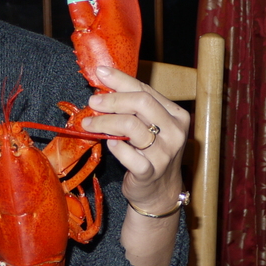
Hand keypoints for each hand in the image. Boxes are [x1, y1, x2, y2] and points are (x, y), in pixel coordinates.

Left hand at [82, 66, 189, 215]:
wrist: (159, 192)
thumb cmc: (150, 153)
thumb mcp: (149, 126)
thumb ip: (134, 106)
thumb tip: (105, 82)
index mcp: (176, 115)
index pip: (146, 90)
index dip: (121, 80)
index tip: (100, 73)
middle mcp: (175, 132)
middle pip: (141, 103)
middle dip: (112, 100)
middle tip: (93, 102)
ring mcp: (165, 154)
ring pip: (131, 127)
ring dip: (105, 122)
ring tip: (89, 123)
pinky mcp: (150, 173)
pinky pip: (130, 156)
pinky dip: (117, 147)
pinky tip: (108, 143)